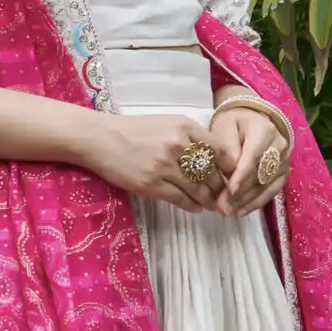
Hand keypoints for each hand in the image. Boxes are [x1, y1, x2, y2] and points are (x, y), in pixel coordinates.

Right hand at [81, 113, 227, 211]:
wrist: (100, 138)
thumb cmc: (134, 130)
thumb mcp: (167, 123)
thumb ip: (190, 137)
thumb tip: (213, 160)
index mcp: (184, 126)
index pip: (218, 150)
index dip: (228, 167)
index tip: (231, 177)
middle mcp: (178, 144)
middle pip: (210, 171)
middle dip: (220, 187)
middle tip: (224, 197)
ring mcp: (164, 165)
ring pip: (198, 188)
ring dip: (208, 200)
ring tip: (212, 205)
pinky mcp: (151, 184)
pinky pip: (181, 199)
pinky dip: (192, 205)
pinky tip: (196, 207)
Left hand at [209, 100, 291, 217]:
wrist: (251, 121)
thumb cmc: (234, 124)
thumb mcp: (224, 128)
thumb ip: (227, 148)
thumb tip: (231, 172)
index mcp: (265, 131)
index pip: (253, 157)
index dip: (241, 176)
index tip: (229, 192)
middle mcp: (280, 146)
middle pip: (260, 174)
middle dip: (241, 193)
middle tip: (222, 207)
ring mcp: (284, 161)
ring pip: (266, 186)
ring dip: (247, 201)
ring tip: (228, 212)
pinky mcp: (283, 173)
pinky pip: (272, 191)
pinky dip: (256, 203)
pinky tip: (241, 212)